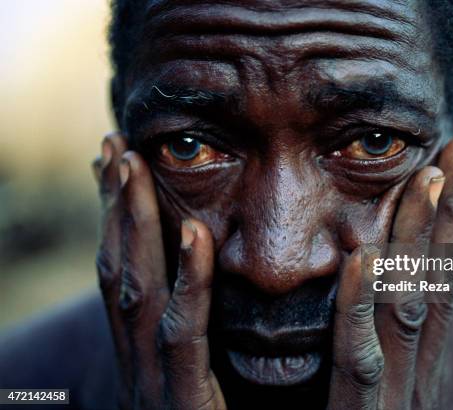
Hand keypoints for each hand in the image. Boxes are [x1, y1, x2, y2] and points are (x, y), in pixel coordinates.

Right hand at [93, 133, 225, 409]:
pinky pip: (186, 340)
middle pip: (122, 275)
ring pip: (138, 296)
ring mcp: (157, 391)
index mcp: (151, 361)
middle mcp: (143, 370)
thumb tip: (203, 287)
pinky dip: (187, 284)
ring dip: (134, 229)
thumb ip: (202, 339)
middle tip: (111, 149)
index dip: (118, 223)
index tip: (119, 169)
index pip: (129, 278)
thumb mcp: (204, 386)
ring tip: (131, 167)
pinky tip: (193, 234)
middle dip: (113, 211)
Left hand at [328, 137, 452, 408]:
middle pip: (434, 283)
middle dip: (450, 215)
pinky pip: (357, 364)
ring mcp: (390, 402)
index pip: (435, 280)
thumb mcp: (363, 384)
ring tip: (432, 176)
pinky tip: (366, 260)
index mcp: (411, 365)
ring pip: (408, 310)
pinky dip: (362, 311)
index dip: (448, 222)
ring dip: (421, 242)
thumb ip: (366, 335)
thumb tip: (368, 276)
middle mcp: (412, 377)